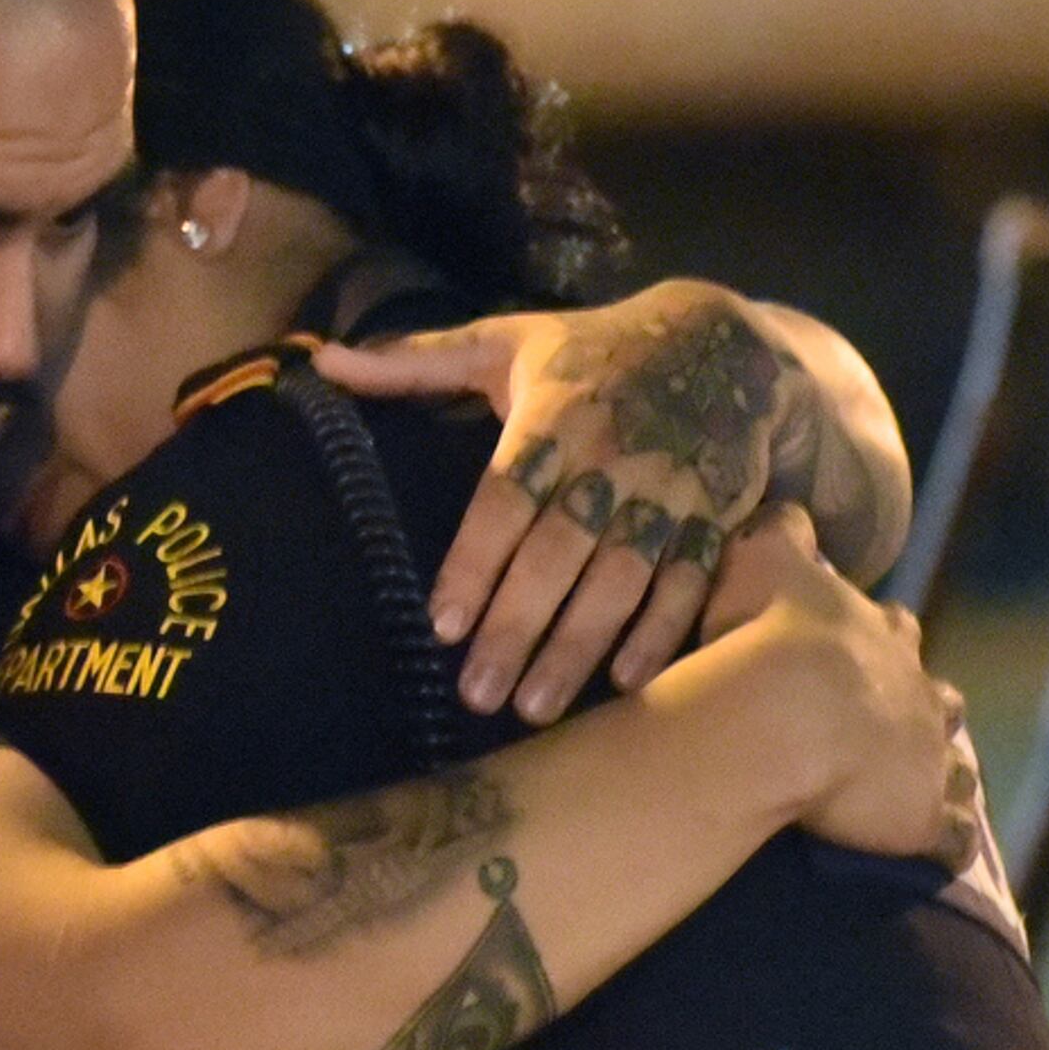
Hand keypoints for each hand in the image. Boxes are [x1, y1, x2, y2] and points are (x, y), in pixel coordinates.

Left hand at [320, 282, 821, 723]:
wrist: (726, 342)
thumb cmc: (592, 352)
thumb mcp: (506, 342)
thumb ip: (415, 362)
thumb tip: (323, 362)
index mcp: (554, 415)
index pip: (507, 497)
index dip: (476, 562)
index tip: (442, 625)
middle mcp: (611, 457)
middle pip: (559, 550)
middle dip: (519, 625)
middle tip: (477, 695)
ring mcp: (668, 490)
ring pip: (622, 577)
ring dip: (581, 645)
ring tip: (536, 707)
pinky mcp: (715, 515)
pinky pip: (688, 580)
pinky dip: (663, 632)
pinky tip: (626, 683)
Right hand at [699, 507, 980, 865]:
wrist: (786, 714)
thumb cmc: (766, 635)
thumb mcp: (766, 558)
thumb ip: (781, 531)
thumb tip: (785, 506)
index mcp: (881, 635)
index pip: (890, 630)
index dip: (874, 640)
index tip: (850, 652)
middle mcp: (919, 692)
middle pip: (933, 696)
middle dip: (917, 707)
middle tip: (885, 727)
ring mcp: (931, 757)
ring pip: (952, 764)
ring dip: (938, 775)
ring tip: (914, 791)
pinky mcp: (926, 818)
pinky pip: (947, 836)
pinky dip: (943, 841)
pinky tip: (936, 852)